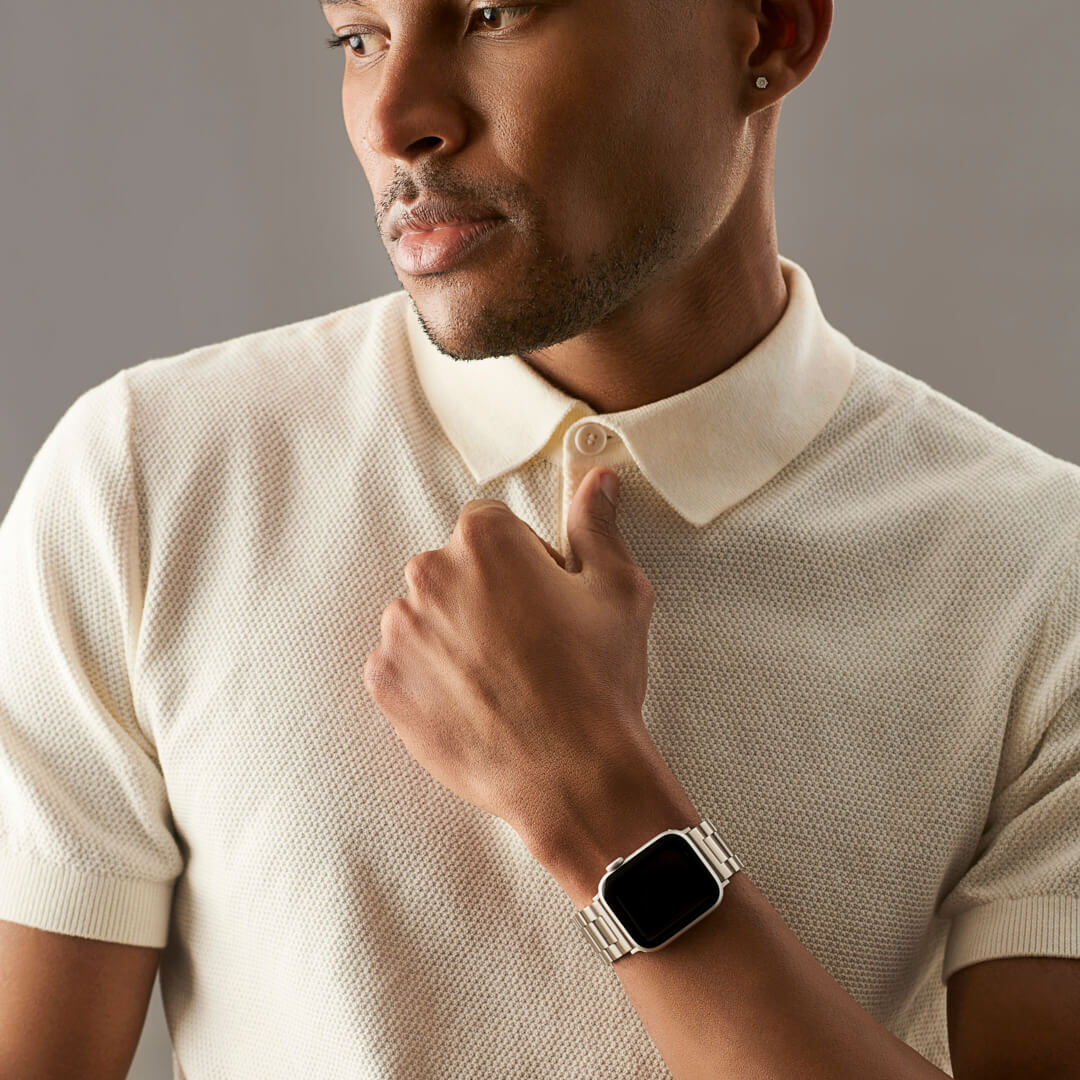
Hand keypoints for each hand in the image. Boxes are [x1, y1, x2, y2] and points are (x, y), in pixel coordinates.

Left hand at [363, 465, 665, 852]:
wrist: (571, 775)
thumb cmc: (597, 681)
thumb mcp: (616, 590)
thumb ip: (597, 525)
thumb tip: (596, 480)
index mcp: (485, 541)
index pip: (491, 525)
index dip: (524, 560)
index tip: (545, 596)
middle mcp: (431, 575)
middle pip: (455, 568)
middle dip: (486, 595)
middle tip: (531, 643)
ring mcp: (401, 631)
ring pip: (427, 617)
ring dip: (455, 635)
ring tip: (504, 679)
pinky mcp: (386, 683)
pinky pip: (403, 663)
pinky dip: (430, 677)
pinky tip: (475, 701)